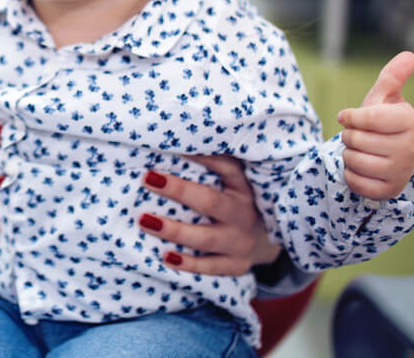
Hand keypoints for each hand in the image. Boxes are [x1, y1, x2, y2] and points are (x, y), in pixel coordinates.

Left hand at [138, 154, 279, 274]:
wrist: (268, 239)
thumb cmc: (237, 200)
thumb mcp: (234, 181)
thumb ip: (212, 166)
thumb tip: (169, 146)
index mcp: (243, 186)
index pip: (225, 167)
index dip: (201, 157)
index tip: (171, 146)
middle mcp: (243, 213)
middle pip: (210, 202)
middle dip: (178, 190)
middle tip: (148, 178)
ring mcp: (241, 242)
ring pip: (206, 238)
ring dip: (174, 230)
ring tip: (145, 220)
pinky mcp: (236, 265)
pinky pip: (210, 267)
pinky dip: (188, 263)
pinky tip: (165, 256)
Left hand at [337, 51, 413, 200]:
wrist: (389, 155)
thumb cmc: (382, 121)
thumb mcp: (384, 98)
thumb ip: (392, 77)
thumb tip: (410, 55)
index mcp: (408, 121)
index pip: (366, 118)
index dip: (350, 117)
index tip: (348, 117)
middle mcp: (408, 148)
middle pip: (355, 140)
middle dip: (349, 136)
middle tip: (359, 136)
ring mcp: (400, 171)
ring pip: (352, 160)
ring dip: (348, 154)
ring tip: (361, 151)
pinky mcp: (388, 191)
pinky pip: (354, 181)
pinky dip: (350, 174)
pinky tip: (362, 169)